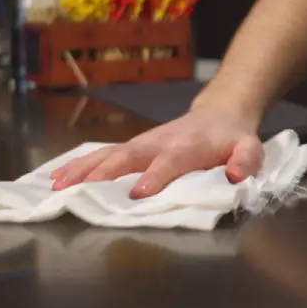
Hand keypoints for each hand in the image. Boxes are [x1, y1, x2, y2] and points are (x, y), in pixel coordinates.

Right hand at [50, 107, 263, 198]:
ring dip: (82, 170)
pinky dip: (78, 166)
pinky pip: (102, 156)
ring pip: (108, 155)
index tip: (138, 193)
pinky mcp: (131, 148)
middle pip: (129, 156)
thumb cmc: (232, 138)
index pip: (171, 160)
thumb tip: (235, 174)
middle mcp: (159, 142)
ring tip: (57, 186)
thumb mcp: (250, 148)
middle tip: (79, 191)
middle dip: (104, 174)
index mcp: (189, 146)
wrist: (218, 114)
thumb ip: (246, 160)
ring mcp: (142, 144)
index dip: (156, 175)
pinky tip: (56, 178)